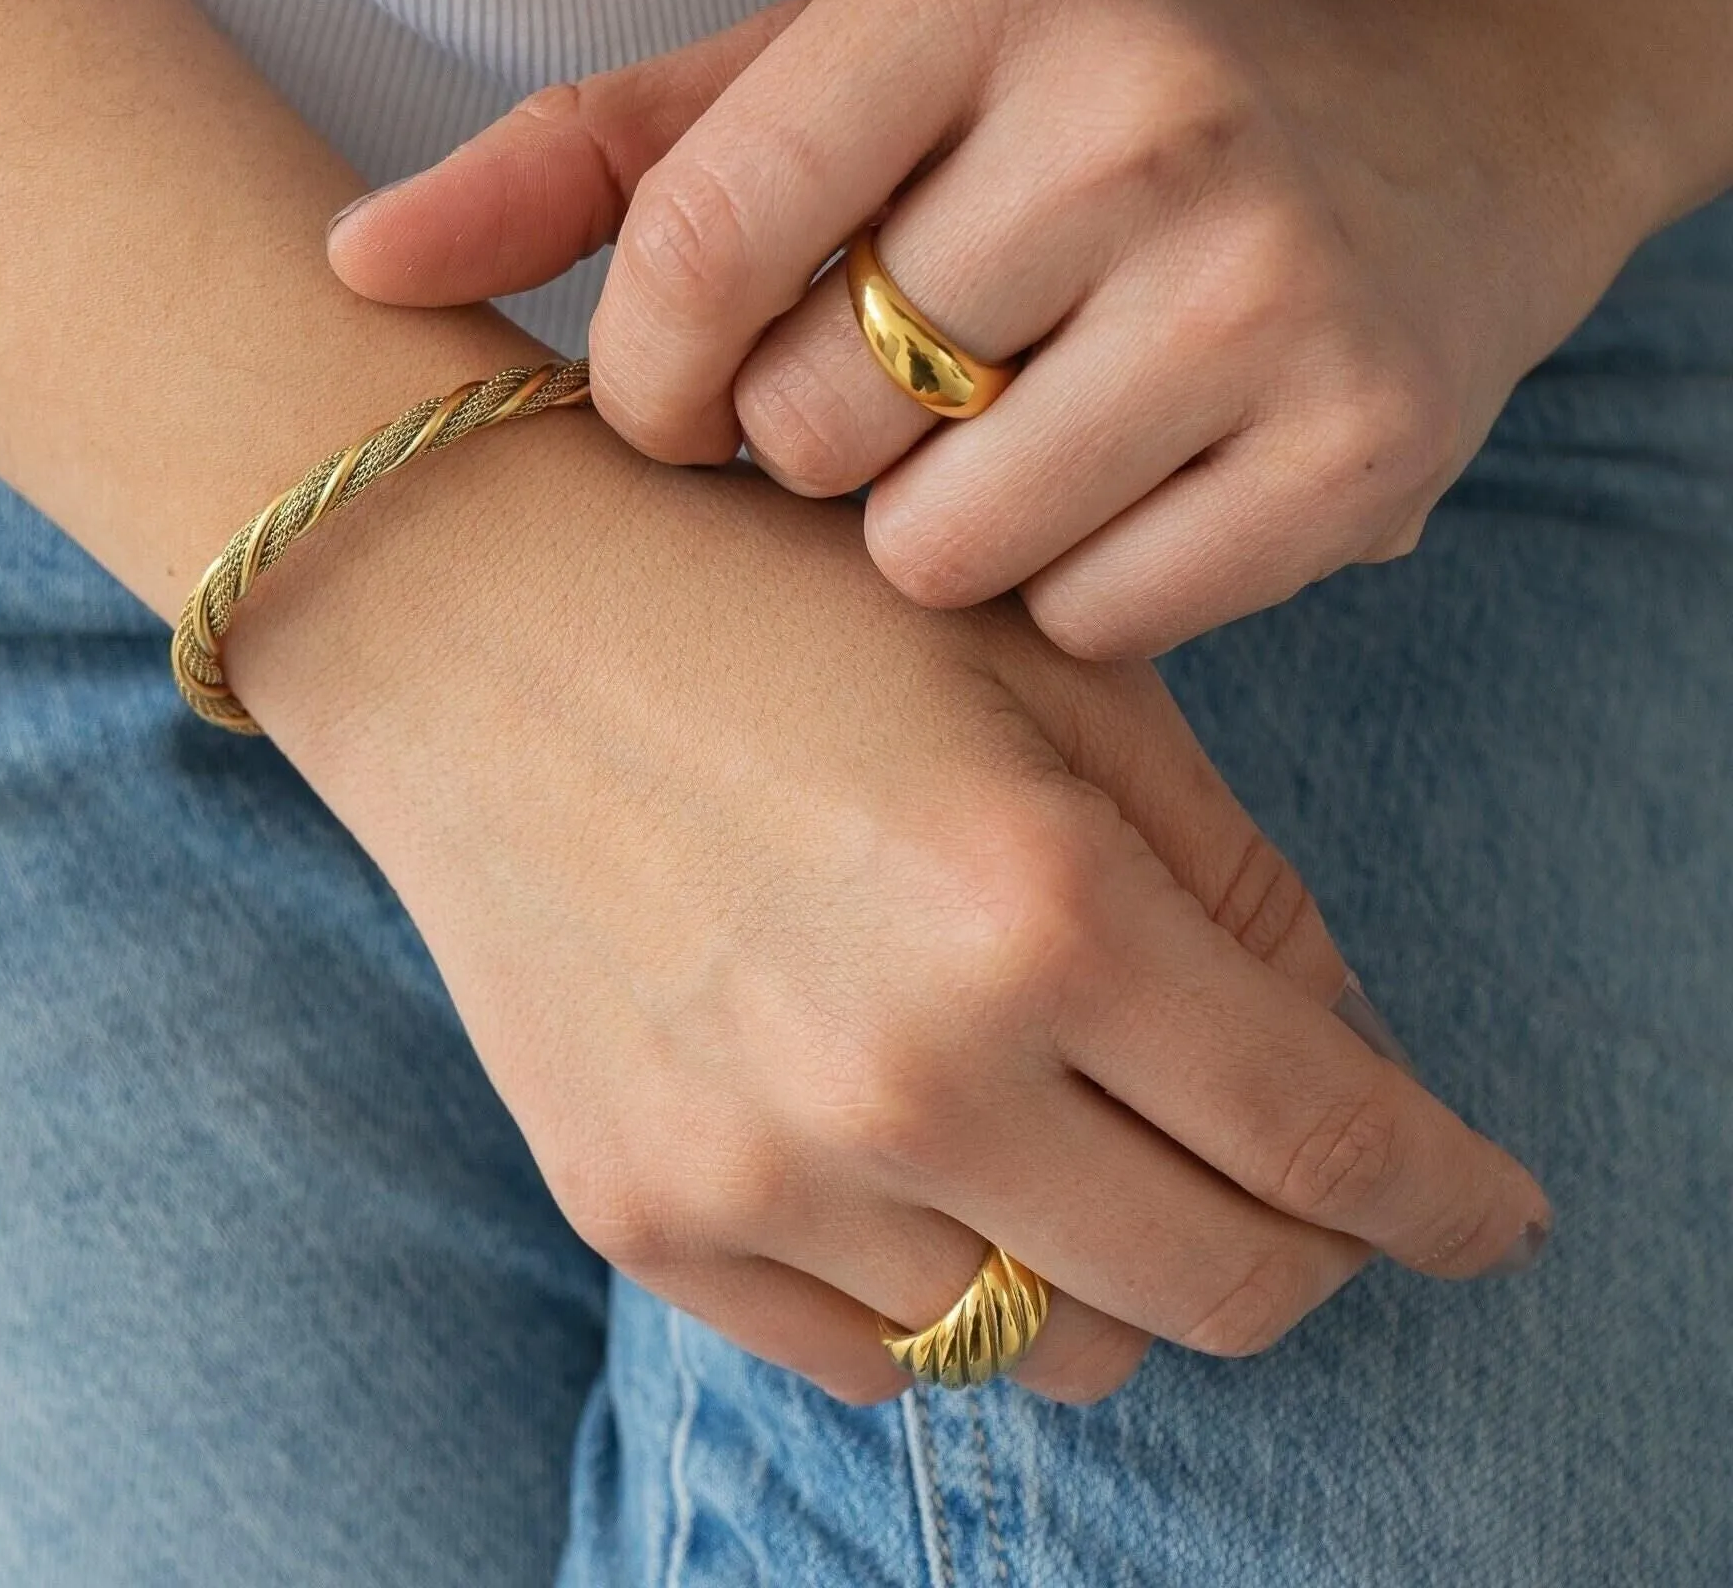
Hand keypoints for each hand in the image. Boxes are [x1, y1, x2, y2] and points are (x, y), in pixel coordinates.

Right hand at [233, 420, 1549, 1404]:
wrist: (477, 623)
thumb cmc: (773, 609)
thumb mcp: (1043, 675)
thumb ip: (1225, 876)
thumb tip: (1335, 1060)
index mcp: (1039, 905)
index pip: (1323, 1138)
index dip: (1442, 1195)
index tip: (1488, 1213)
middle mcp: (906, 1071)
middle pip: (1213, 1289)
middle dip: (1299, 1249)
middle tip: (1294, 1184)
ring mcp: (760, 1167)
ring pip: (1048, 1348)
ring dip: (1107, 1261)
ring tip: (1063, 1131)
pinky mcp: (645, 1214)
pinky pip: (877, 1357)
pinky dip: (946, 1287)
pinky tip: (915, 1157)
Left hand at [331, 0, 1652, 655]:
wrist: (1430, 130)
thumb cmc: (1063, 115)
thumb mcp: (838, 74)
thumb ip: (590, 158)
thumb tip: (344, 262)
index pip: (692, 248)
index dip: (645, 381)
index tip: (679, 402)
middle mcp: (1139, 112)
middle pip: (810, 428)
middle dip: (813, 451)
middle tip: (899, 399)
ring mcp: (1268, 287)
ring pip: (940, 554)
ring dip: (934, 534)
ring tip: (1008, 442)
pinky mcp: (1364, 448)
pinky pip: (1093, 623)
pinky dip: (1071, 592)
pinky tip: (1119, 494)